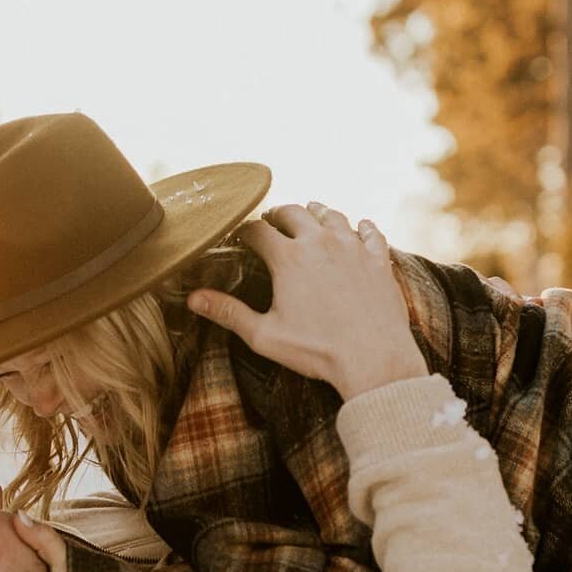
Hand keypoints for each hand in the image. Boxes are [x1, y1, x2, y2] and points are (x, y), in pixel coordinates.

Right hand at [187, 202, 428, 399]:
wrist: (373, 358)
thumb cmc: (317, 351)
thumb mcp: (264, 335)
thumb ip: (228, 313)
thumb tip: (193, 299)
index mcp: (288, 258)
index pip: (258, 230)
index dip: (245, 230)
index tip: (240, 236)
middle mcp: (320, 242)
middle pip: (294, 212)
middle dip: (278, 214)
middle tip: (271, 220)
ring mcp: (353, 247)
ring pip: (332, 215)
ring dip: (316, 212)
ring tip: (309, 213)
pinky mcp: (378, 260)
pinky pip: (370, 231)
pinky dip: (361, 226)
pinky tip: (359, 226)